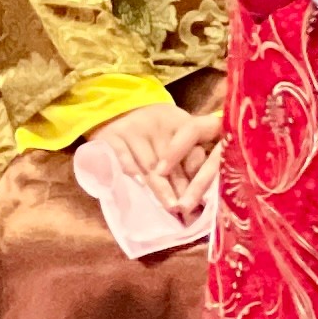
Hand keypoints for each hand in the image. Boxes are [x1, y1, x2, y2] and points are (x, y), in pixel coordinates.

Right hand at [76, 96, 222, 220]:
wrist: (118, 109)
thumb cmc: (156, 131)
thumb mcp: (177, 134)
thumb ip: (191, 156)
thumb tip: (204, 192)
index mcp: (180, 122)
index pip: (193, 149)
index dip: (197, 173)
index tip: (200, 197)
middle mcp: (159, 123)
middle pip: (172, 161)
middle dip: (179, 187)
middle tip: (185, 209)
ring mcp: (135, 129)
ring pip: (150, 162)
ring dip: (160, 186)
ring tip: (169, 205)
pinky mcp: (114, 135)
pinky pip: (123, 155)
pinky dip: (131, 171)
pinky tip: (139, 185)